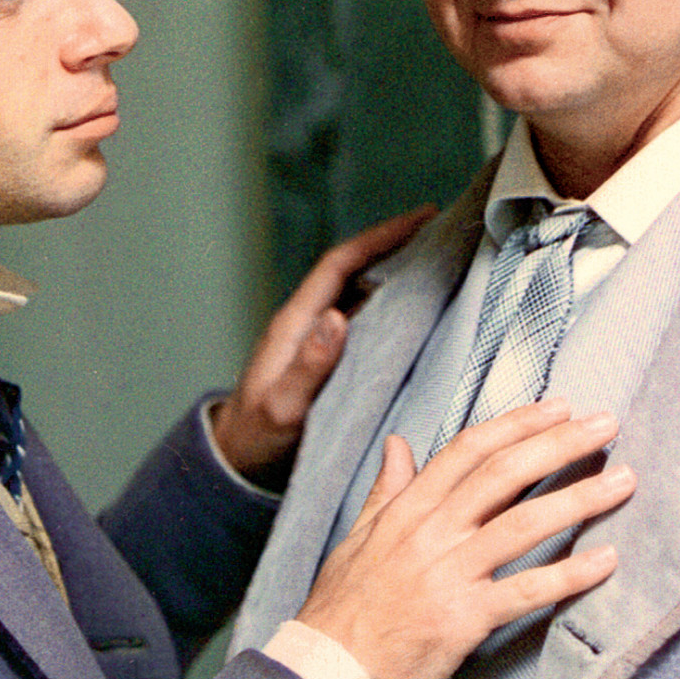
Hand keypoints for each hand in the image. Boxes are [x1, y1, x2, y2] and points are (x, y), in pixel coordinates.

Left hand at [212, 204, 436, 482]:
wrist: (237, 460)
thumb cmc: (257, 437)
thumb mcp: (283, 407)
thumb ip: (309, 366)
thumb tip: (338, 319)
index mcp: (296, 322)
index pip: (341, 264)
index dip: (380, 237)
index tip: (421, 219)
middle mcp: (308, 321)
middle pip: (354, 268)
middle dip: (395, 244)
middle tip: (441, 230)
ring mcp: (318, 338)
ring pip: (361, 291)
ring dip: (396, 271)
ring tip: (438, 260)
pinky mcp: (328, 357)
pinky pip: (364, 319)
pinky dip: (391, 304)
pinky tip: (417, 310)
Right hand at [293, 400, 633, 678]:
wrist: (329, 674)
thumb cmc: (341, 609)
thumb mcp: (357, 538)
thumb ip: (387, 491)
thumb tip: (398, 444)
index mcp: (408, 509)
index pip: (470, 450)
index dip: (518, 424)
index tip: (559, 408)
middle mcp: (431, 532)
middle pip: (504, 474)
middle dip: (560, 444)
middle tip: (607, 424)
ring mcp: (449, 574)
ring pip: (523, 524)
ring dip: (579, 499)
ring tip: (623, 482)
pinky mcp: (464, 619)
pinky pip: (526, 590)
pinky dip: (570, 574)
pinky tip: (606, 560)